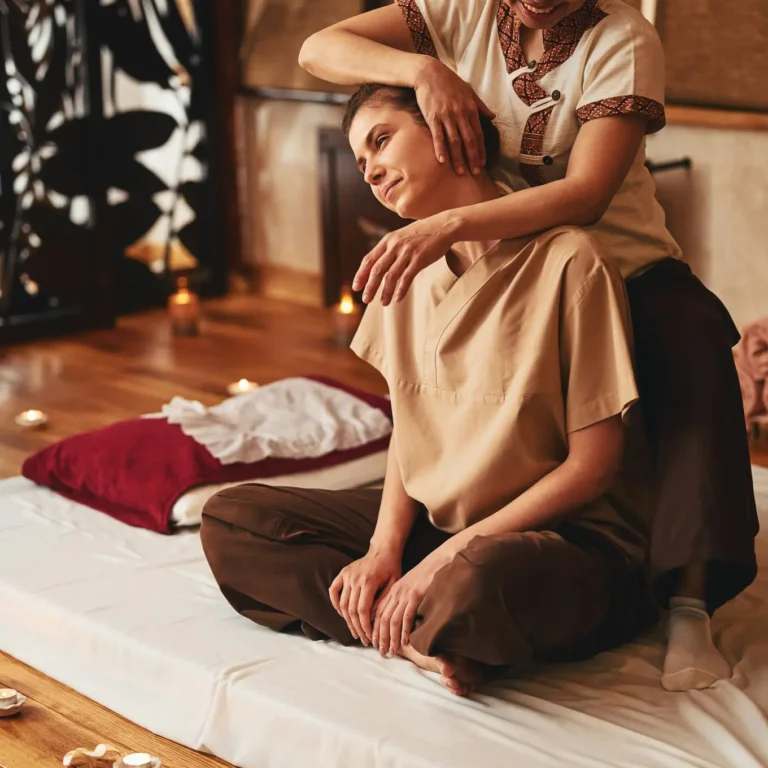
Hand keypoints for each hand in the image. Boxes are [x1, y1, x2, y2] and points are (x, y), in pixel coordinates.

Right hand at [329, 545, 401, 644]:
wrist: (383, 549)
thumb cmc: (392, 567)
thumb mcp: (394, 584)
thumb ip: (383, 601)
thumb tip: (374, 621)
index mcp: (368, 581)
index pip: (362, 610)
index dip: (364, 626)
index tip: (369, 637)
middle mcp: (355, 578)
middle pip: (351, 610)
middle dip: (357, 627)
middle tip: (363, 639)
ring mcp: (347, 575)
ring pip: (342, 603)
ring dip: (347, 620)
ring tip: (355, 631)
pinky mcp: (343, 573)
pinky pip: (334, 591)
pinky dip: (335, 604)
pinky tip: (342, 614)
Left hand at [353, 211, 458, 303]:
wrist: (443, 226)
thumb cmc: (422, 233)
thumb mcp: (401, 236)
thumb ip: (390, 249)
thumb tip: (377, 267)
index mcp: (388, 240)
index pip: (369, 259)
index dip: (361, 274)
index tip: (356, 287)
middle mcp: (395, 245)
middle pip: (377, 270)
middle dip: (370, 286)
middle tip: (366, 299)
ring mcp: (407, 252)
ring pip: (391, 276)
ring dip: (385, 291)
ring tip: (383, 303)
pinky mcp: (420, 259)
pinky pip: (407, 277)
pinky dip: (401, 290)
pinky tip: (397, 299)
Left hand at [372, 553, 446, 657]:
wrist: (439, 561)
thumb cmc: (426, 575)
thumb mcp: (409, 586)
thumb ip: (402, 599)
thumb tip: (396, 619)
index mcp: (393, 591)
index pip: (378, 613)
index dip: (375, 629)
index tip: (374, 643)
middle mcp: (396, 593)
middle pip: (383, 619)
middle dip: (380, 637)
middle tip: (382, 652)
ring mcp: (406, 594)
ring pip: (393, 620)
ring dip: (391, 638)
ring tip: (392, 651)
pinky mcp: (416, 595)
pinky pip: (407, 615)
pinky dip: (405, 630)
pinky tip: (405, 641)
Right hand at [414, 57, 495, 176]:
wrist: (429, 73)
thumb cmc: (449, 82)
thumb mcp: (469, 91)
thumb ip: (481, 105)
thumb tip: (493, 116)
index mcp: (471, 109)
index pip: (479, 134)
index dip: (481, 150)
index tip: (483, 163)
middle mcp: (460, 114)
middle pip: (469, 141)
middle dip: (473, 158)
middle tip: (475, 173)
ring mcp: (447, 116)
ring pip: (455, 141)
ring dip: (459, 158)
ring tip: (461, 172)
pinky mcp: (433, 117)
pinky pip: (438, 136)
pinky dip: (441, 149)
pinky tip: (443, 161)